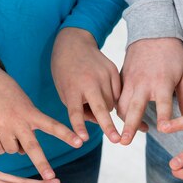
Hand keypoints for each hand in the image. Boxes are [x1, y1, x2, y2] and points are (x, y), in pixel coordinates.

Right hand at [0, 56, 82, 179]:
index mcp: (31, 113)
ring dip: (13, 147)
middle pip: (32, 147)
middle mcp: (18, 120)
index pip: (53, 126)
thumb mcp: (25, 105)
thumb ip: (29, 127)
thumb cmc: (9, 94)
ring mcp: (2, 126)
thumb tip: (22, 152)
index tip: (79, 142)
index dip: (67, 134)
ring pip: (12, 150)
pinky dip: (0, 146)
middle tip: (50, 177)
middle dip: (42, 164)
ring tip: (8, 130)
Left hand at [51, 28, 121, 142]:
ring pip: (111, 103)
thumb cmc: (65, 73)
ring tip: (93, 97)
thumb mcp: (64, 91)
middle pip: (101, 108)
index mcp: (72, 88)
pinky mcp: (114, 71)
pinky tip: (102, 90)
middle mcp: (89, 82)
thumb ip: (80, 108)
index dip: (78, 126)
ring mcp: (104, 75)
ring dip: (106, 108)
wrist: (73, 43)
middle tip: (117, 140)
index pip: (75, 111)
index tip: (82, 139)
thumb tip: (100, 122)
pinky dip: (112, 98)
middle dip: (109, 126)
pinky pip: (118, 93)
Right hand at [117, 38, 182, 144]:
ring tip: (126, 135)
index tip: (162, 130)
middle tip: (124, 142)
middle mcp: (144, 83)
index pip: (163, 104)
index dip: (163, 117)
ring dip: (123, 121)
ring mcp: (130, 80)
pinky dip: (118, 109)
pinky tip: (125, 118)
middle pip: (134, 108)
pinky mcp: (121, 78)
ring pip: (121, 105)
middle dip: (128, 126)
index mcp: (163, 82)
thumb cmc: (172, 55)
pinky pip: (116, 97)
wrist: (152, 32)